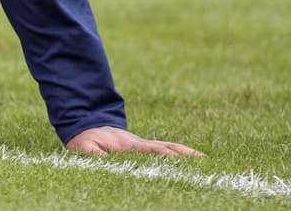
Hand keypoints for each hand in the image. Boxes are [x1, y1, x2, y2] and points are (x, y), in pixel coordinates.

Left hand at [65, 126, 202, 156]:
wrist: (89, 127)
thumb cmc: (87, 142)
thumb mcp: (83, 148)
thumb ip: (91, 153)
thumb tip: (100, 158)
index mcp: (129, 146)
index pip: (150, 151)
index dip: (165, 155)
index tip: (178, 160)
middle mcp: (142, 144)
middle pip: (167, 149)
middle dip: (184, 156)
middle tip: (204, 163)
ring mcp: (147, 145)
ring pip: (171, 148)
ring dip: (187, 155)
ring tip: (207, 162)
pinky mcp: (149, 148)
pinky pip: (169, 149)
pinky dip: (184, 154)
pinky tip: (198, 160)